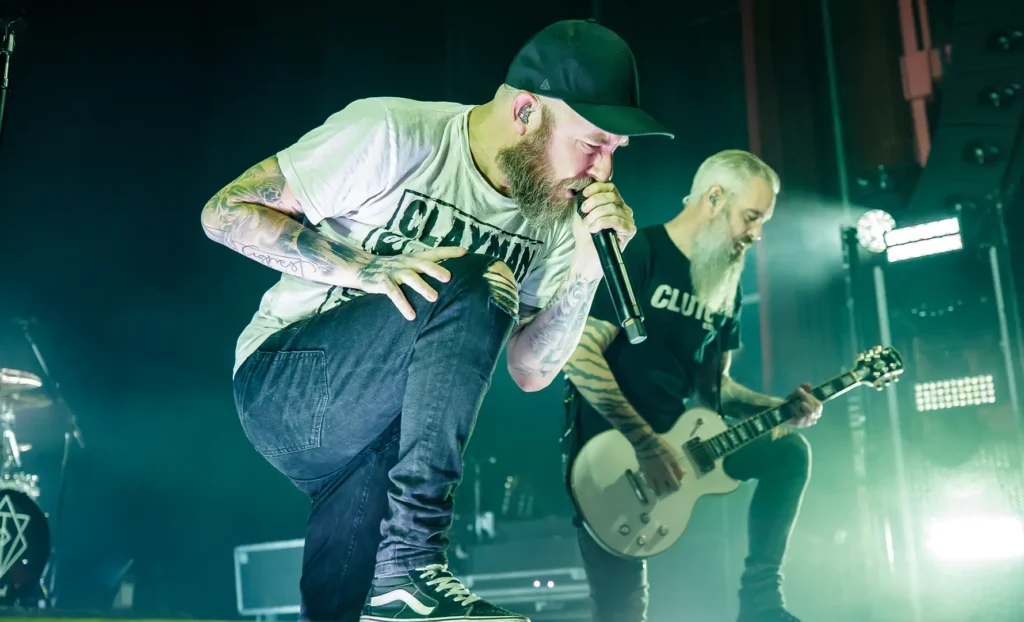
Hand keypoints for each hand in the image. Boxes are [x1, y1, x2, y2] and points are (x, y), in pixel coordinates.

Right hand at [350, 246, 467, 320]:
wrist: (364, 268)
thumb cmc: (394, 269)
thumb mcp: (410, 264)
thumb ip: (426, 267)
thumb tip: (451, 276)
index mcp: (414, 258)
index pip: (434, 253)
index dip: (449, 252)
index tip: (465, 252)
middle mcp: (406, 263)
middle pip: (423, 263)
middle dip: (436, 269)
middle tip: (449, 278)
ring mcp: (394, 272)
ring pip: (410, 277)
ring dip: (422, 287)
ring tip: (434, 298)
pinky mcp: (383, 282)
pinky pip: (393, 293)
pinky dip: (402, 304)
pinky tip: (411, 315)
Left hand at [572, 182, 636, 279]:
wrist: (587, 254)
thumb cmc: (585, 234)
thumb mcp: (581, 213)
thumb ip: (579, 199)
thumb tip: (570, 190)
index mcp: (613, 202)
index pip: (610, 187)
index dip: (597, 188)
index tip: (584, 194)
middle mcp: (623, 208)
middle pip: (611, 196)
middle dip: (594, 202)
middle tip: (584, 211)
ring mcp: (628, 219)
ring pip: (612, 208)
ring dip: (596, 215)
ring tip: (587, 224)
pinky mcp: (629, 230)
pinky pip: (616, 220)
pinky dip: (602, 223)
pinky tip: (593, 229)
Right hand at [631, 430, 684, 494]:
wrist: (646, 443)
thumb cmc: (661, 447)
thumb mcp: (673, 454)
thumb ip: (678, 466)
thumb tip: (683, 472)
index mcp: (670, 470)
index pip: (677, 484)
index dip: (679, 482)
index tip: (678, 478)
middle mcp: (663, 476)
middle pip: (670, 488)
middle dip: (672, 487)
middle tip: (671, 482)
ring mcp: (654, 476)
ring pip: (659, 490)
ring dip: (662, 489)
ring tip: (662, 484)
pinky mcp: (646, 475)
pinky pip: (650, 486)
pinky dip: (653, 487)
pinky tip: (654, 482)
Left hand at [782, 383, 822, 427]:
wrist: (777, 412)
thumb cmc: (790, 403)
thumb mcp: (797, 394)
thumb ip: (803, 389)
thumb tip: (809, 385)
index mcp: (815, 412)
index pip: (819, 405)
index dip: (812, 397)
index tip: (804, 390)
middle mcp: (813, 419)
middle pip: (816, 407)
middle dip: (807, 397)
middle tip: (798, 390)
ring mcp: (806, 423)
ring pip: (810, 412)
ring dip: (802, 403)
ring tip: (795, 400)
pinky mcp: (799, 424)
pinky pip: (801, 416)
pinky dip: (795, 408)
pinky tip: (790, 405)